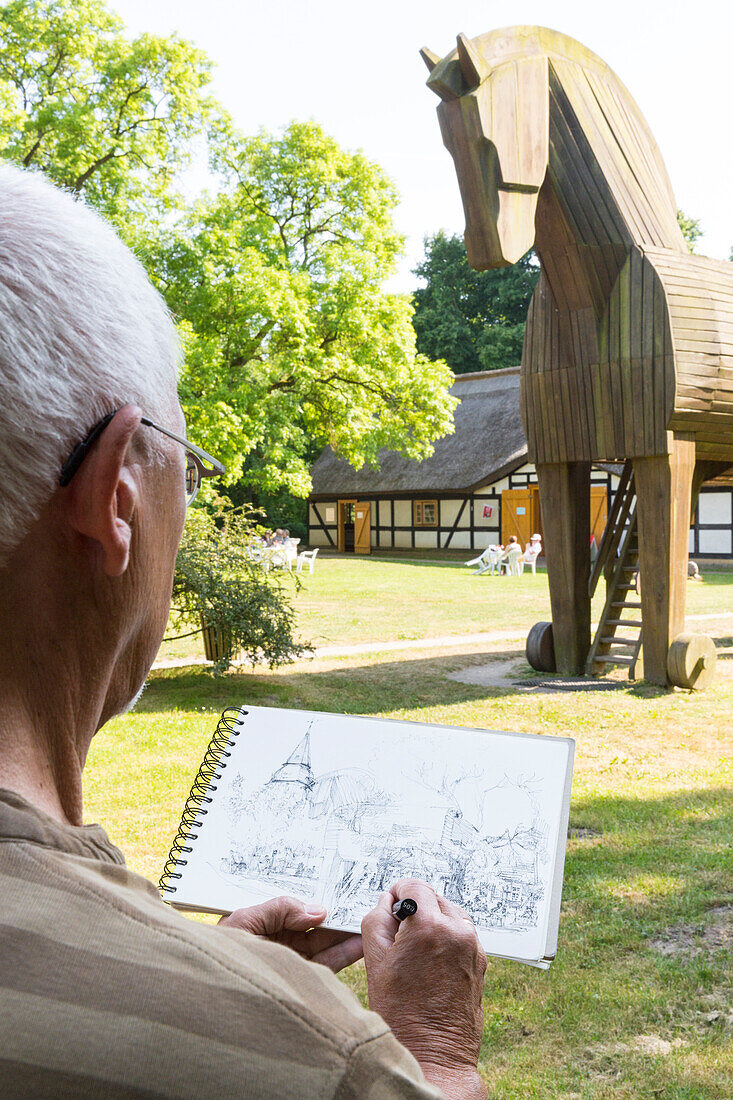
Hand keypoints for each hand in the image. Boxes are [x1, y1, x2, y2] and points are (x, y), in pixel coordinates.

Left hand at [218, 896, 362, 971]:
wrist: (211, 994)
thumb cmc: (221, 955)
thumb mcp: (245, 921)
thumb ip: (280, 909)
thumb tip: (317, 910)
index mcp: (265, 926)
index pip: (298, 910)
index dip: (318, 903)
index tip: (340, 894)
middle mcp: (280, 944)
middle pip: (316, 928)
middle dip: (337, 917)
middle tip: (359, 906)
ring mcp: (291, 963)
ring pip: (325, 946)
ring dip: (346, 935)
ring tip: (364, 922)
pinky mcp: (300, 981)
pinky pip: (326, 966)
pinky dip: (344, 955)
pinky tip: (358, 944)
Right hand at [361, 879, 486, 1098]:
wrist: (434, 1054)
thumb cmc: (402, 1015)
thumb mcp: (375, 962)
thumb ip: (377, 920)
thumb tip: (386, 902)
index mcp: (429, 927)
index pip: (414, 885)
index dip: (398, 892)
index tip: (392, 906)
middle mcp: (456, 931)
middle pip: (434, 897)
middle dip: (416, 908)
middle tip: (400, 935)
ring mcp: (473, 946)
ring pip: (450, 913)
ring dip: (434, 921)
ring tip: (417, 951)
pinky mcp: (481, 960)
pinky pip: (462, 934)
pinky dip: (447, 937)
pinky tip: (432, 962)